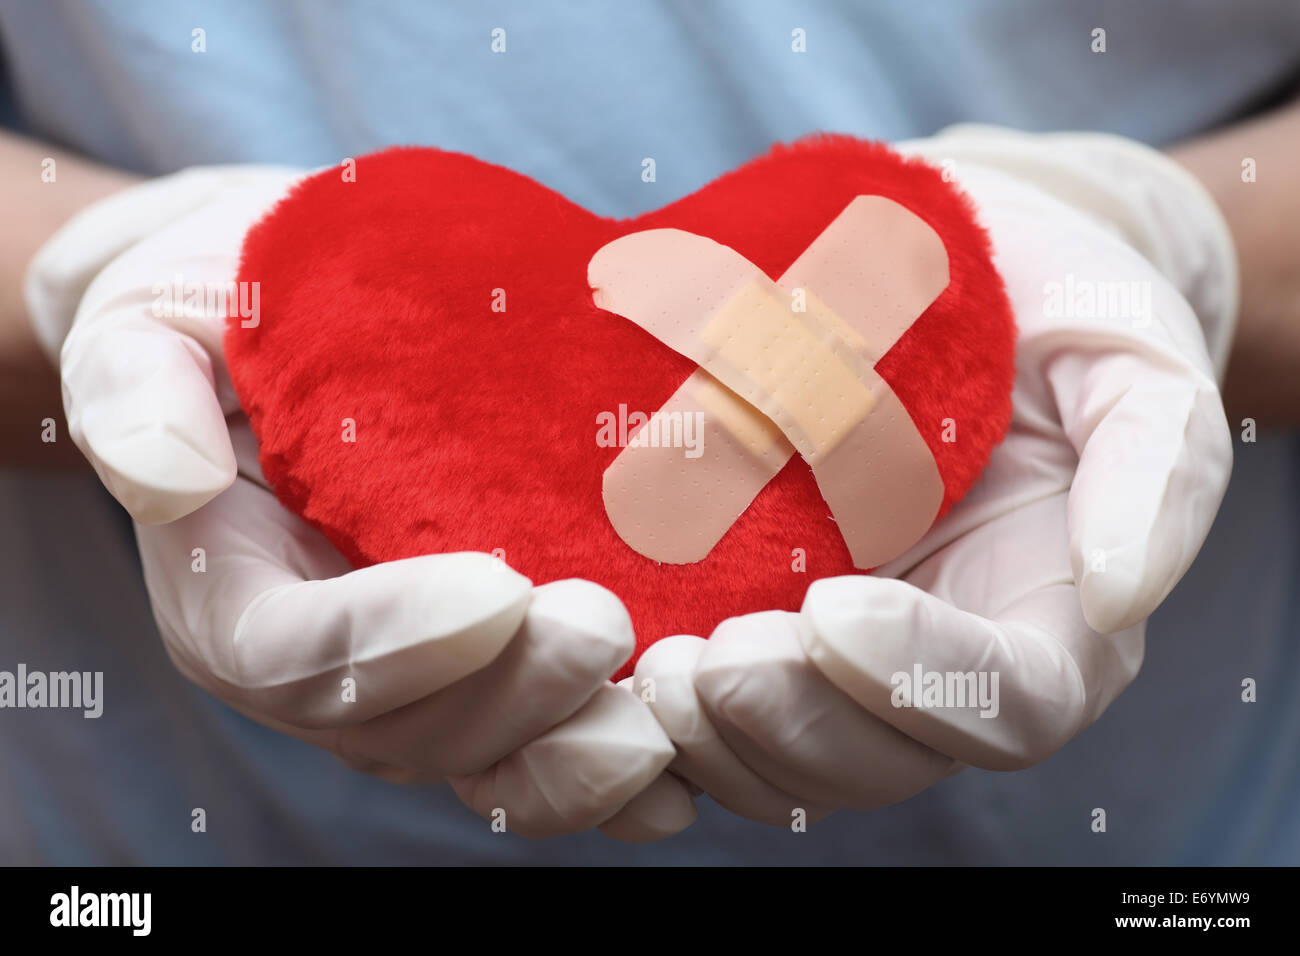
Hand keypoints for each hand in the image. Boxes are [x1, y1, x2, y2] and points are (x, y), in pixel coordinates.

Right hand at [31, 168, 692, 839]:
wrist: (302, 324)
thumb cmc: (231, 313)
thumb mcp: (152, 318)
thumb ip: (135, 389)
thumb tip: (168, 479)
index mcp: (235, 597)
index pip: (297, 658)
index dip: (396, 640)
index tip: (501, 587)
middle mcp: (322, 668)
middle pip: (405, 732)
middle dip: (511, 699)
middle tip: (606, 626)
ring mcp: (415, 685)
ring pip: (484, 764)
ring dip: (574, 760)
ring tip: (662, 716)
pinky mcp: (490, 675)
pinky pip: (543, 755)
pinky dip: (613, 778)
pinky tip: (683, 758)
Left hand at [632, 125, 1235, 823]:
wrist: (956, 277)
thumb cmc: (1061, 322)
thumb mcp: (1139, 372)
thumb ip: (1156, 478)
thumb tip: (1119, 596)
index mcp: (1047, 626)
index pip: (1003, 705)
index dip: (919, 681)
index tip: (830, 606)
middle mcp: (941, 667)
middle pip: (879, 759)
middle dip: (790, 726)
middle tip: (706, 663)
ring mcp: (844, 660)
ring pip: (788, 762)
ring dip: (715, 741)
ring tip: (650, 672)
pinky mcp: (765, 626)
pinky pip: (720, 714)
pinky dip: (665, 717)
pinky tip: (613, 666)